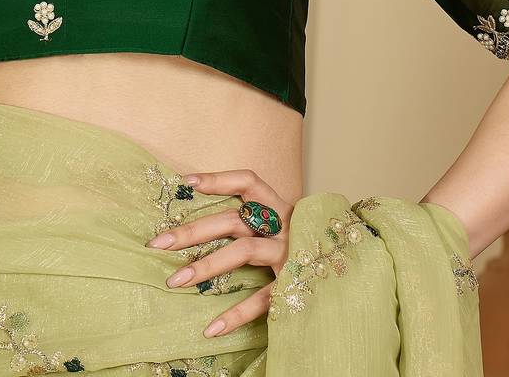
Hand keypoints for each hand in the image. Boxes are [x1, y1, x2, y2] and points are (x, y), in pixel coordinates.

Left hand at [145, 167, 293, 338]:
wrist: (351, 274)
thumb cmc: (304, 248)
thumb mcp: (281, 227)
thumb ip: (253, 222)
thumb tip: (202, 226)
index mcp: (279, 207)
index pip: (248, 182)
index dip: (219, 179)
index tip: (186, 182)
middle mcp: (285, 225)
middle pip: (233, 219)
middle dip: (193, 231)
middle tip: (157, 244)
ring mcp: (290, 253)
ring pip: (243, 251)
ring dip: (206, 265)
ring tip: (174, 281)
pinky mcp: (295, 284)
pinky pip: (262, 299)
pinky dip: (235, 314)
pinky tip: (210, 329)